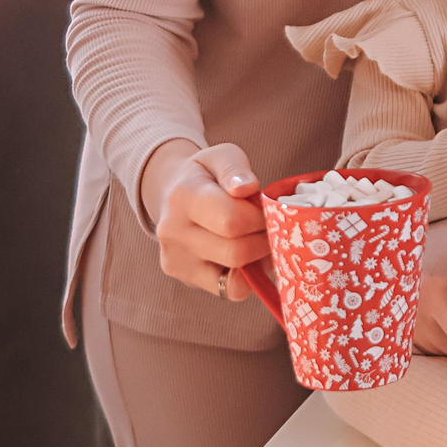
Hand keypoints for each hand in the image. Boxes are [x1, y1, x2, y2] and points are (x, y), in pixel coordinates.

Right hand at [141, 138, 265, 298]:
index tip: (272, 209)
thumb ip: (235, 168)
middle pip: (236, 251)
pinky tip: (250, 257)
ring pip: (234, 275)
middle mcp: (172, 232)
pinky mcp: (183, 277)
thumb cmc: (206, 174)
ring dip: (259, 258)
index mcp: (182, 197)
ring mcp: (175, 259)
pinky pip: (228, 290)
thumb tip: (247, 188)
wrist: (173, 192)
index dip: (262, 218)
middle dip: (265, 240)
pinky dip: (248, 277)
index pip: (232, 220)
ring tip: (261, 238)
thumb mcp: (221, 156)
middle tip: (274, 226)